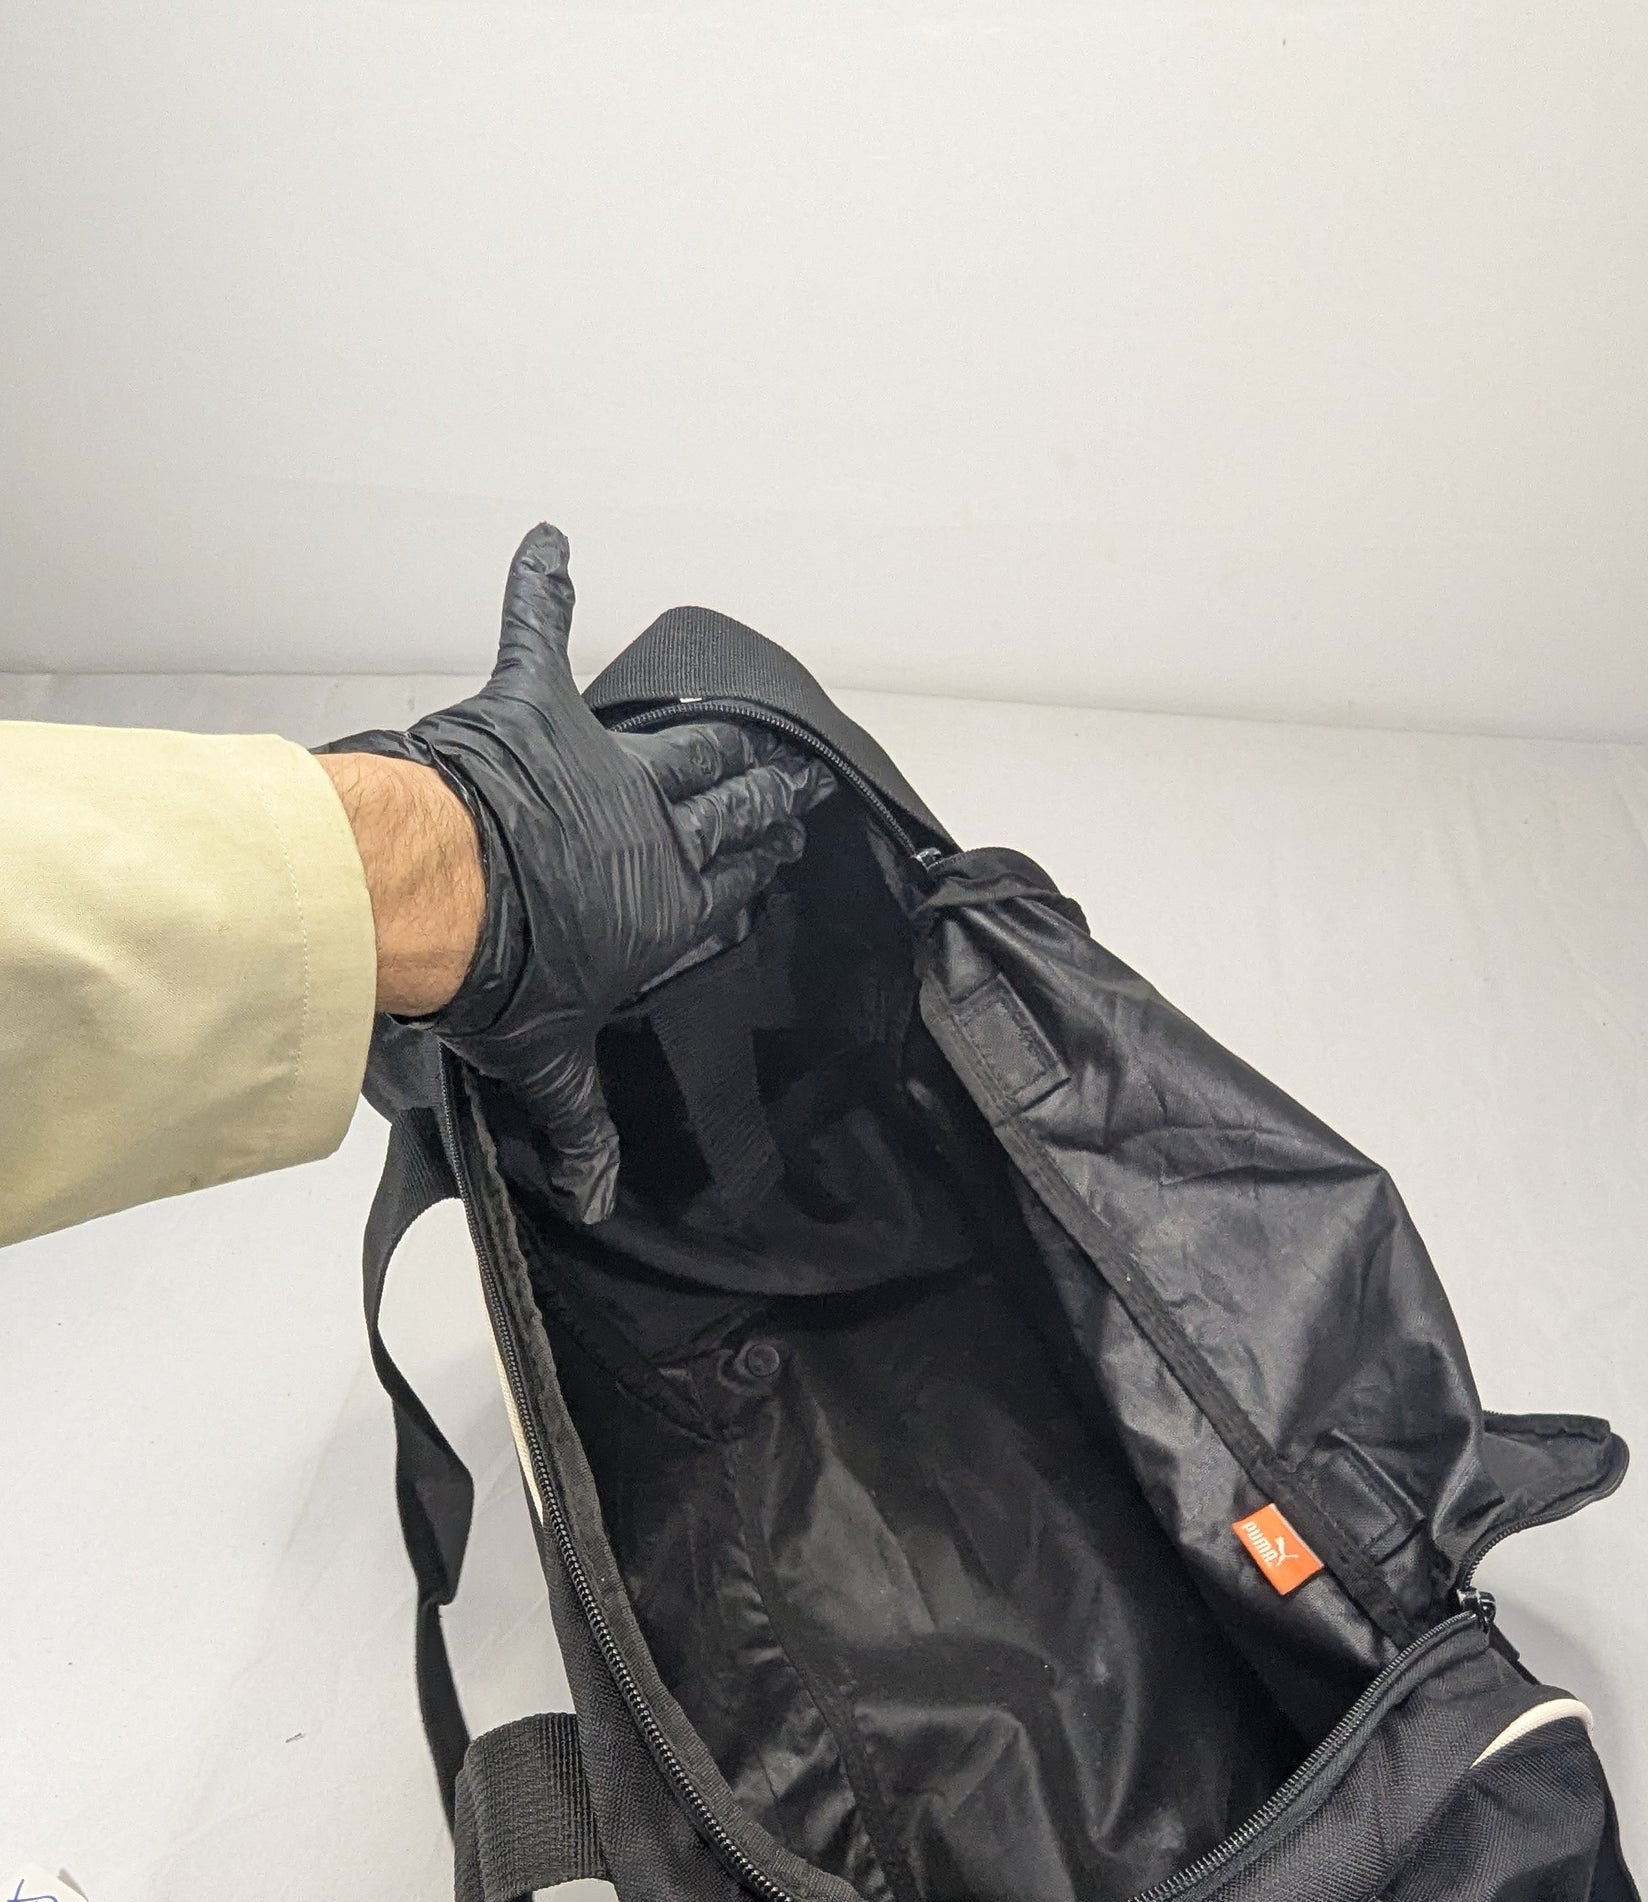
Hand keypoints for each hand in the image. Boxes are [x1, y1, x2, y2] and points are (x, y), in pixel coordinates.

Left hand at [322, 523, 833, 1224]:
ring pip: (682, 738)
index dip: (761, 865)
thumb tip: (595, 1203)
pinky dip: (543, 583)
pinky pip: (542, 631)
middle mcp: (656, 829)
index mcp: (668, 910)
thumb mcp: (544, 1064)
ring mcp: (602, 763)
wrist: (437, 898)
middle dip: (769, 795)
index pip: (733, 883)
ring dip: (711, 730)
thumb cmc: (499, 985)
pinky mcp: (535, 707)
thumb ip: (579, 1126)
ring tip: (744, 721)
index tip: (783, 849)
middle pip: (732, 805)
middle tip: (797, 783)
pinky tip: (549, 539)